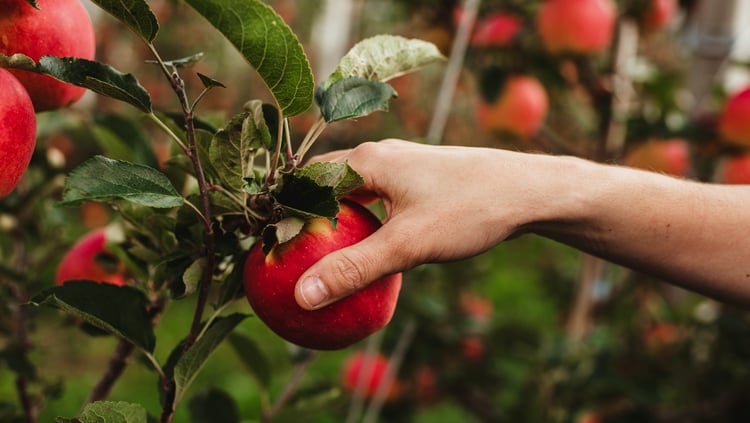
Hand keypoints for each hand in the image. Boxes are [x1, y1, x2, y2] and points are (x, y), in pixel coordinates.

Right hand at [293, 139, 558, 308]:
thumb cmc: (469, 210)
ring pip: (350, 194)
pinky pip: (374, 204)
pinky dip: (361, 226)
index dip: (279, 212)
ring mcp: (399, 167)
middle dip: (302, 218)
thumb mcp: (408, 245)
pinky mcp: (417, 182)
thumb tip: (303, 297)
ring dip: (332, 222)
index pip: (302, 182)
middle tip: (283, 256)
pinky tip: (366, 255)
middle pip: (323, 186)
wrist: (528, 191)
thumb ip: (353, 270)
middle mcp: (377, 156)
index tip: (264, 246)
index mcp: (365, 159)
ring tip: (314, 257)